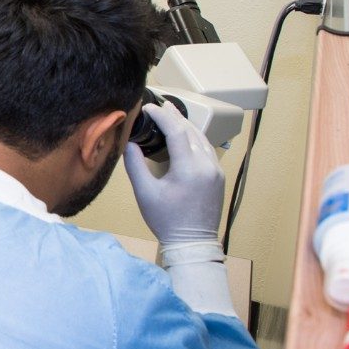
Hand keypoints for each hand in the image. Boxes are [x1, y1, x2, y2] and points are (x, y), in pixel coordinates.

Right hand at [123, 101, 223, 244]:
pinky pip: (206, 149)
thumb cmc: (166, 220)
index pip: (177, 131)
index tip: (148, 108)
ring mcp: (216, 170)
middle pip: (191, 131)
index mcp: (189, 168)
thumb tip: (129, 143)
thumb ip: (135, 165)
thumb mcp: (145, 193)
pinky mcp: (218, 176)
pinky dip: (193, 138)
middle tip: (159, 106)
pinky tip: (184, 137)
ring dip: (186, 126)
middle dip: (174, 116)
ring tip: (171, 116)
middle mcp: (207, 165)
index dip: (162, 116)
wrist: (192, 242)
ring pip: (201, 138)